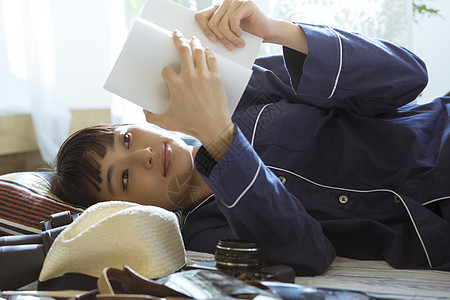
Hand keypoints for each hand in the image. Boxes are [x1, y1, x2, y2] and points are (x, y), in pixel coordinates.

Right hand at [145, 30, 233, 158]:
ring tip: (192, 39)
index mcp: (176, 85)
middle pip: (183, 51)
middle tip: (177, 35)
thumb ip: (152, 117)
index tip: (169, 75)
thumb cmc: (191, 125)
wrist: (214, 128)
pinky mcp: (216, 78)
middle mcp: (189, 77)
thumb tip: (144, 112)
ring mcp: (204, 76)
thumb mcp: (167, 123)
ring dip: (194, 43)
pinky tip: (206, 50)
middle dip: (178, 40)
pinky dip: (208, 53)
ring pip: (198, 52)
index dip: (166, 72)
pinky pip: (212, 60)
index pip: (167, 70)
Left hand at [195, 0, 273, 50]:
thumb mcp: (228, 32)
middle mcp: (225, 1)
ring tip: (237, 44)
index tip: (212, 40)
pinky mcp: (245, 3)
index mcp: (218, 7)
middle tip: (230, 47)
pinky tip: (241, 35)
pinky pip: (233, 21)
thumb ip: (216, 29)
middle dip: (221, 38)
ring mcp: (235, 0)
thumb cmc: (248, 33)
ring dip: (230, 38)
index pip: (200, 16)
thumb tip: (199, 39)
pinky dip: (236, 32)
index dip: (204, 30)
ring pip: (222, 24)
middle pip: (212, 23)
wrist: (267, 31)